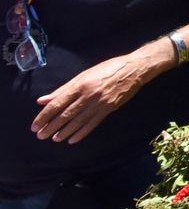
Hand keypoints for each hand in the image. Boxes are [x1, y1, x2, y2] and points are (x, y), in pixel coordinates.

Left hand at [33, 49, 162, 143]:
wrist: (134, 70)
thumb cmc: (107, 69)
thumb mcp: (84, 74)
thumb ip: (63, 89)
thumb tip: (42, 100)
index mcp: (80, 85)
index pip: (57, 103)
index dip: (44, 116)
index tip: (35, 125)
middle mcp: (89, 96)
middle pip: (66, 115)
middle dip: (51, 126)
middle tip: (40, 135)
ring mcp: (100, 104)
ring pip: (78, 122)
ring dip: (64, 132)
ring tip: (54, 139)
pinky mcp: (109, 109)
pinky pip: (92, 124)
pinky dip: (82, 133)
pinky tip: (72, 139)